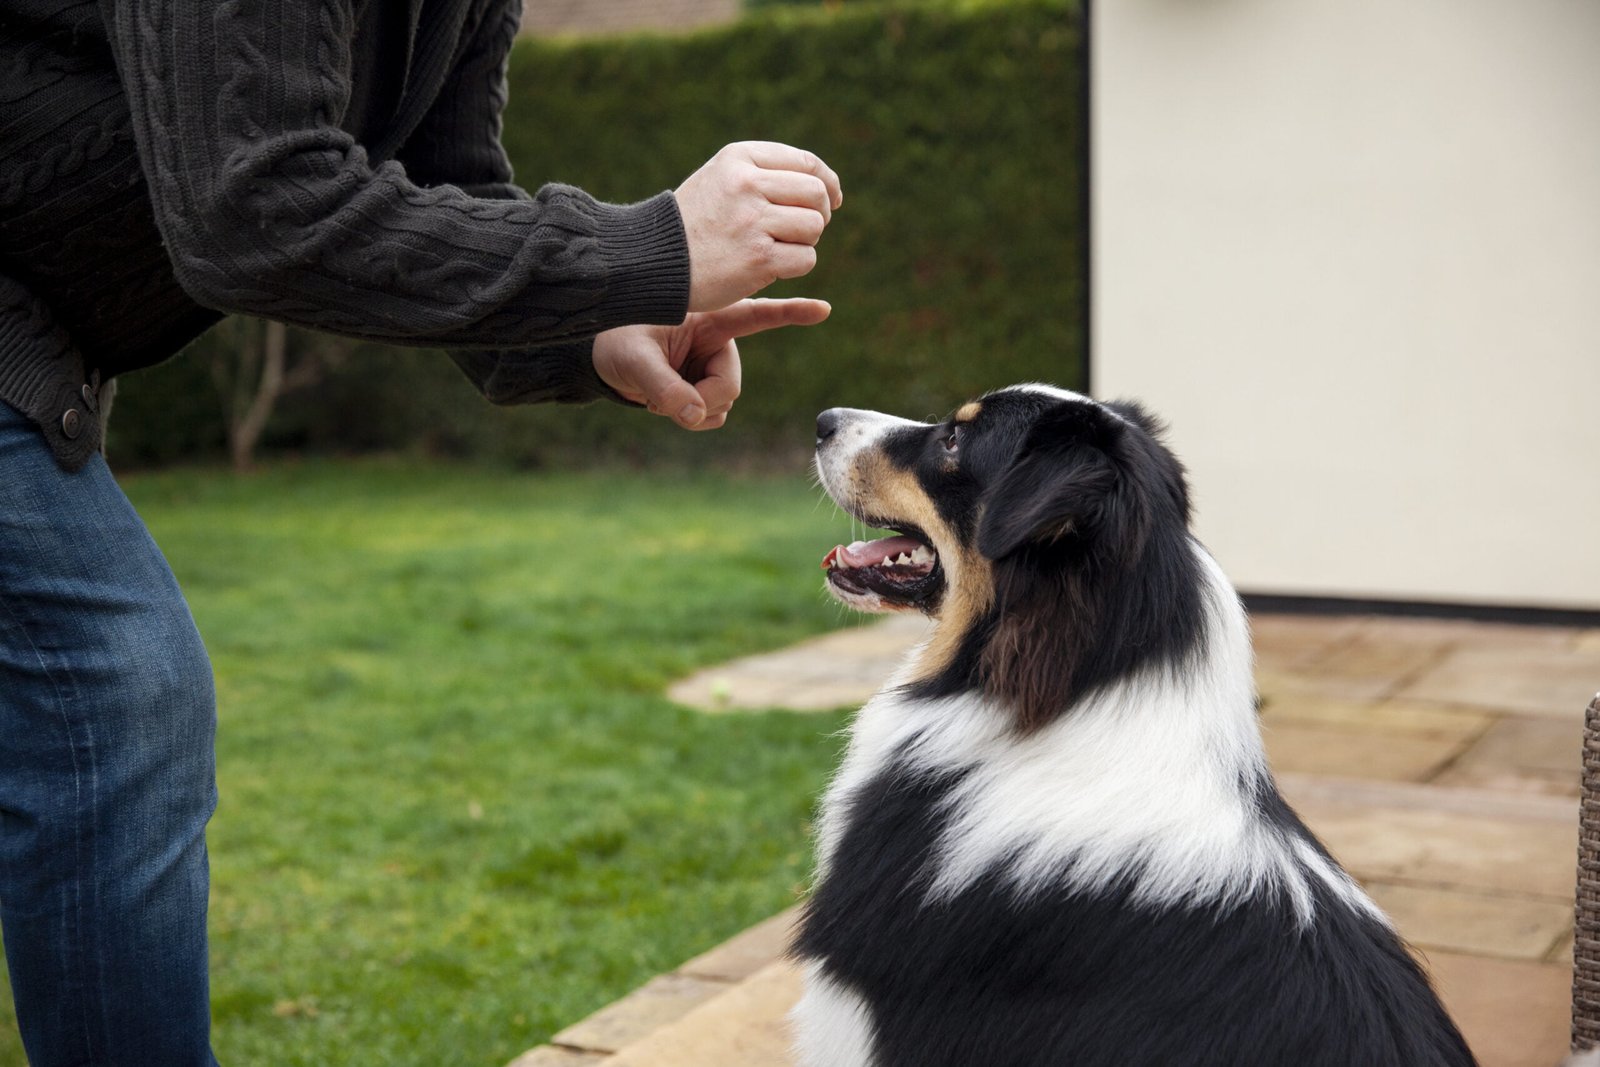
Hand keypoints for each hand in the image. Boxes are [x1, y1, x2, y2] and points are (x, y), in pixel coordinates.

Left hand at [592, 298, 830, 429]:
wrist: (598, 358)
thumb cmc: (613, 341)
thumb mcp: (632, 359)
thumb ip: (662, 387)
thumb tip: (694, 416)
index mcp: (708, 317)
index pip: (756, 314)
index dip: (790, 312)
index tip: (824, 309)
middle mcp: (716, 342)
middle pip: (730, 386)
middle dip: (701, 401)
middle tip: (663, 402)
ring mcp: (711, 366)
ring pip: (722, 405)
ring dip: (692, 410)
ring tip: (656, 395)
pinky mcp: (703, 387)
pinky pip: (711, 415)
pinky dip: (689, 417)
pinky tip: (663, 403)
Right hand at [674, 142, 843, 312]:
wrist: (654, 260)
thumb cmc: (695, 223)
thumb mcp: (721, 179)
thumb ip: (765, 173)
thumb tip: (827, 187)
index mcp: (739, 158)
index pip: (806, 163)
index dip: (828, 183)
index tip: (832, 200)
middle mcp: (746, 184)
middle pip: (816, 193)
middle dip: (820, 214)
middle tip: (803, 230)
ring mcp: (752, 221)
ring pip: (814, 226)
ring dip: (805, 242)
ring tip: (778, 247)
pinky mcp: (758, 258)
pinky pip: (806, 258)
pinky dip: (796, 266)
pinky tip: (771, 267)